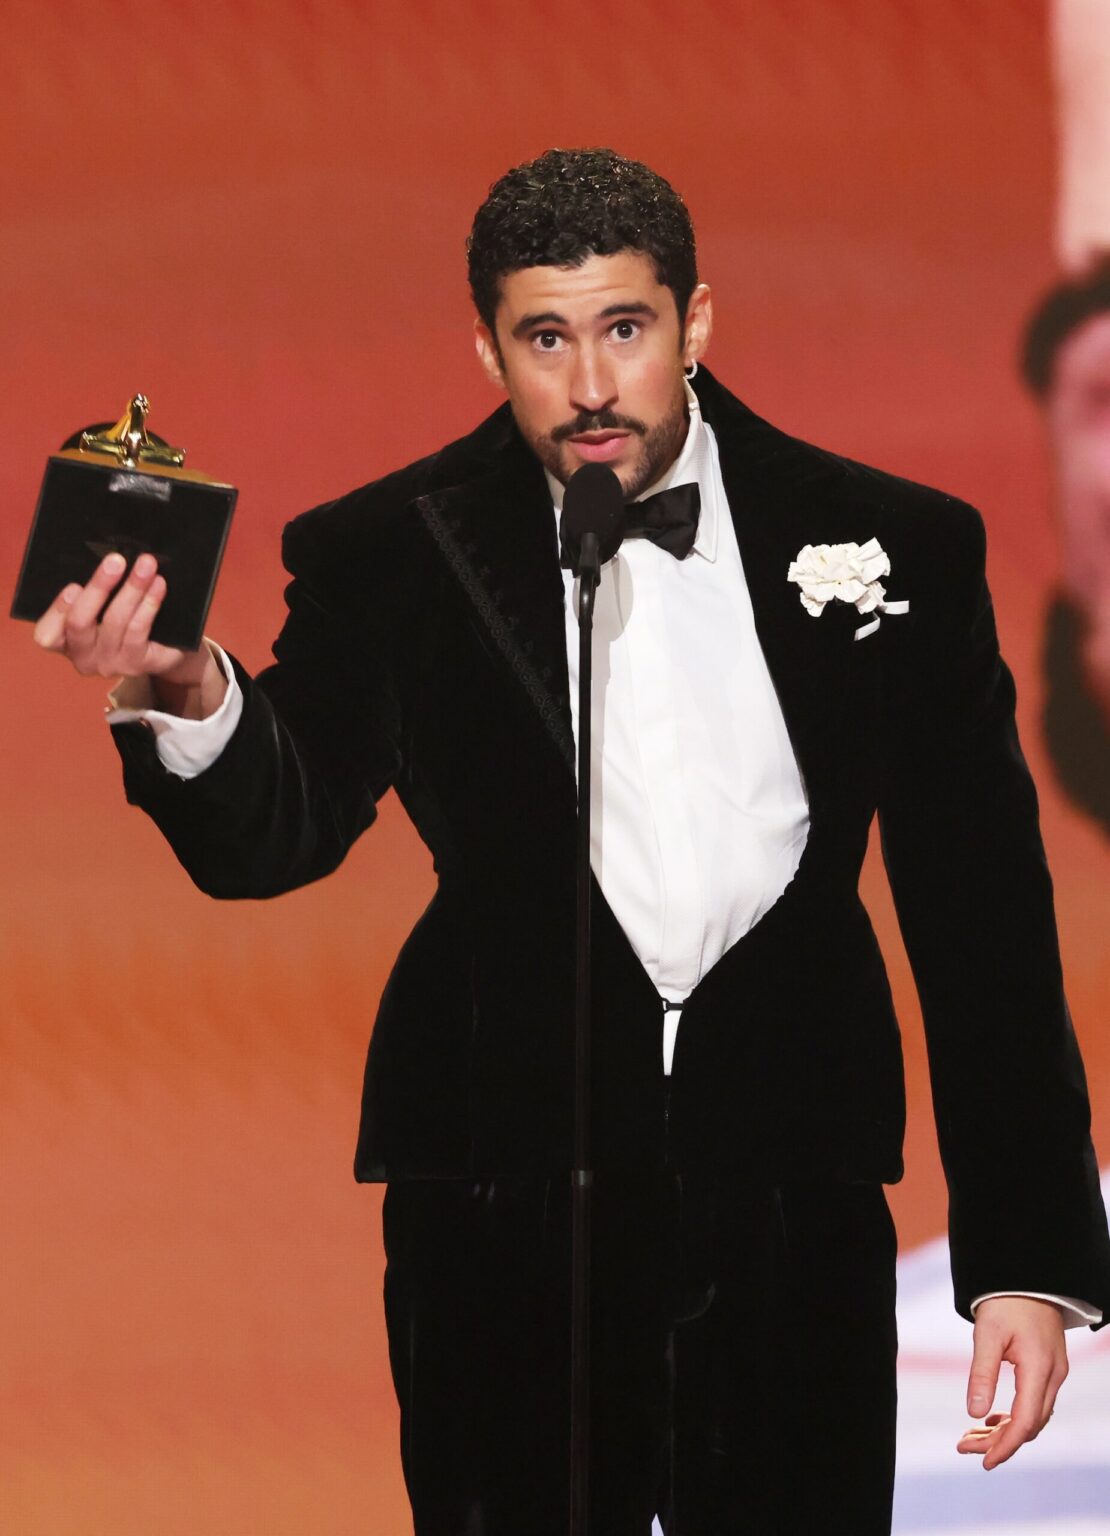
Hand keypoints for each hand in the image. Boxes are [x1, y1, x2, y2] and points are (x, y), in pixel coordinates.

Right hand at [33, 552, 224, 716]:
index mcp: (64, 641)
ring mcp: (110, 663)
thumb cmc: (122, 620)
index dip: (56, 612)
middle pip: (79, 623)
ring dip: (132, 588)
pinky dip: (149, 603)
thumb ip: (92, 591)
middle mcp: (83, 657)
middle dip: (98, 587)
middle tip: (115, 561)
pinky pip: (139, 629)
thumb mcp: (100, 606)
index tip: (74, 586)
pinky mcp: (137, 664)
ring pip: (115, 621)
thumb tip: (105, 559)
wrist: (163, 649)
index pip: (47, 634)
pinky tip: (157, 585)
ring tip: (146, 565)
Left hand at [957, 1296, 1068, 1469]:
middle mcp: (1053, 1375)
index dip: (1006, 1445)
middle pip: (1030, 1424)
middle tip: (964, 1446)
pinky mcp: (1049, 1367)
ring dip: (1004, 1430)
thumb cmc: (1005, 1301)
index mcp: (1039, 1368)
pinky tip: (991, 1418)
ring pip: (1033, 1416)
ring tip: (971, 1435)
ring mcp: (1054, 1372)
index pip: (1025, 1421)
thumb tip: (974, 1412)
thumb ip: (982, 1373)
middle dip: (999, 1441)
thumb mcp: (987, 1334)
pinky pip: (1035, 1403)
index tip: (984, 1461)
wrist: (1026, 1276)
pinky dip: (1014, 1415)